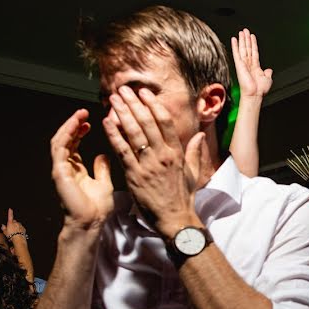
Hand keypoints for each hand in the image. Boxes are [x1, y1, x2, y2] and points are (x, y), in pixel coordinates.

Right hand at [1, 208, 26, 239]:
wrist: (18, 239)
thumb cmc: (11, 236)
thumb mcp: (5, 232)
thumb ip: (3, 228)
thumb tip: (2, 225)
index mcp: (10, 223)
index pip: (10, 216)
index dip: (10, 212)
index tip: (10, 209)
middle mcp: (16, 223)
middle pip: (14, 221)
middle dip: (13, 224)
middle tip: (11, 229)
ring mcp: (20, 225)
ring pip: (18, 225)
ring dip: (16, 227)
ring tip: (15, 232)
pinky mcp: (23, 228)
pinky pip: (21, 228)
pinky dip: (20, 229)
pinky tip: (18, 233)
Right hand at [51, 109, 114, 229]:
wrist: (91, 223)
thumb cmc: (97, 209)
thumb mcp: (104, 184)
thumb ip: (102, 169)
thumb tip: (103, 155)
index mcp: (75, 170)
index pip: (73, 145)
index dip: (79, 131)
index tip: (90, 121)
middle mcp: (65, 168)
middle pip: (65, 140)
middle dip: (73, 125)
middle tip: (83, 112)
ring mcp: (60, 169)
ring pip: (60, 141)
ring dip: (69, 126)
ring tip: (80, 114)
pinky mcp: (59, 172)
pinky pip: (60, 148)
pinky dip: (66, 134)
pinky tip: (75, 124)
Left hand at [104, 87, 205, 238]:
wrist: (175, 219)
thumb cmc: (183, 197)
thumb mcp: (193, 173)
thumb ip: (194, 152)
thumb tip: (200, 135)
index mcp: (177, 153)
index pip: (165, 122)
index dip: (153, 105)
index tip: (144, 93)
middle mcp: (163, 155)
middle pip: (147, 122)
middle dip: (134, 103)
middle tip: (124, 90)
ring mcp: (148, 165)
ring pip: (133, 132)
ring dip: (122, 113)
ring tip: (114, 99)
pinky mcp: (134, 175)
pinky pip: (122, 150)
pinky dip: (114, 133)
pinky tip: (107, 121)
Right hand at [231, 29, 272, 98]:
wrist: (254, 94)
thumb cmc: (260, 90)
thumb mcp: (267, 79)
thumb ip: (268, 73)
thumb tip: (269, 70)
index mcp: (255, 67)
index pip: (254, 52)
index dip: (253, 44)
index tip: (252, 36)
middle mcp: (248, 64)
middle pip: (248, 48)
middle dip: (247, 39)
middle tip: (245, 30)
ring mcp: (243, 64)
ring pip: (243, 48)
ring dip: (242, 39)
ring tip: (242, 31)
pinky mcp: (239, 65)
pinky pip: (236, 53)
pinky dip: (235, 46)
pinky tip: (234, 39)